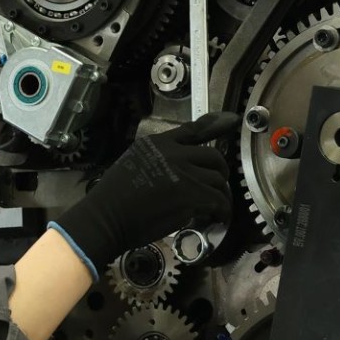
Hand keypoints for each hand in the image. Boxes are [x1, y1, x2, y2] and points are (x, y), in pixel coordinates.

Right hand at [50, 112, 239, 277]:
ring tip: (215, 207)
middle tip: (217, 186)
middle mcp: (174, 153)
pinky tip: (216, 218)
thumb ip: (156, 159)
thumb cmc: (112, 198)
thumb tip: (177, 168)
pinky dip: (222, 211)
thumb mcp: (132, 163)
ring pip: (218, 180)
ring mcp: (185, 174)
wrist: (106, 217)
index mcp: (158, 143)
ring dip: (220, 195)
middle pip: (213, 156)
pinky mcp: (192, 196)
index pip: (194, 129)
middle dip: (220, 172)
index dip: (217, 124)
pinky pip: (218, 201)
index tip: (233, 121)